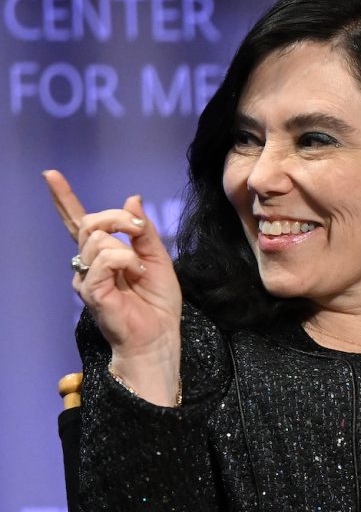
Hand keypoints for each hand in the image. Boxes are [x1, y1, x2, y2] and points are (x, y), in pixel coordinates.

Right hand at [46, 170, 182, 404]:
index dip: (65, 198)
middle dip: (120, 218)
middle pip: (91, 222)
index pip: (79, 221)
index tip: (51, 174)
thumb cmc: (157, 303)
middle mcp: (89, 263)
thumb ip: (143, 231)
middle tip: (140, 232)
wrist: (159, 336)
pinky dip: (127, 261)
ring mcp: (86, 276)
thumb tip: (132, 198)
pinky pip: (105, 258)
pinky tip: (137, 275)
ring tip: (141, 270)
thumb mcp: (158, 258)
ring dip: (129, 248)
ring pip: (99, 239)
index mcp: (104, 254)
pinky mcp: (91, 290)